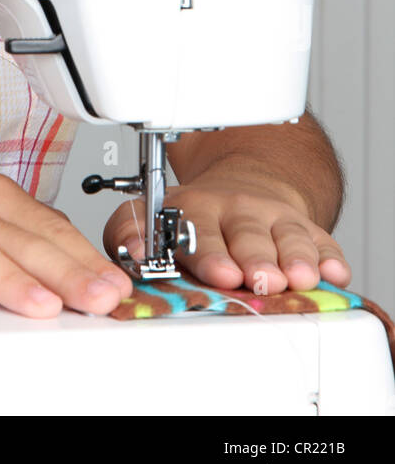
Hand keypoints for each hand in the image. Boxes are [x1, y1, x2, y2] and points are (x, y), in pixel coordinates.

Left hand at [103, 166, 351, 293]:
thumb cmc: (191, 216)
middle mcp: (237, 211)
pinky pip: (322, 240)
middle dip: (255, 258)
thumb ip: (129, 233)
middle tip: (260, 278)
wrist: (242, 185)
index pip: (201, 231)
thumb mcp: (150, 215)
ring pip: (287, 236)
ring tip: (300, 277)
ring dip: (294, 257)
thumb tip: (132, 251)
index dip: (210, 252)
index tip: (219, 273)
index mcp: (196, 209)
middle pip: (249, 235)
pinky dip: (329, 256)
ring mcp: (274, 218)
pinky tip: (333, 272)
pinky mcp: (306, 228)